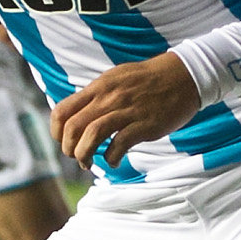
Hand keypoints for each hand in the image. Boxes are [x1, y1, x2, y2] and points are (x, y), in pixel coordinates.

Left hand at [50, 54, 199, 170]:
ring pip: (92, 136)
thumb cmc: (149, 79)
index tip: (63, 141)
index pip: (63, 110)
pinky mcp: (144, 125)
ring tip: (87, 163)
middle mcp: (109, 98)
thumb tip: (79, 112)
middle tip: (75, 156)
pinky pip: (119, 145)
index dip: (56, 131)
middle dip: (68, 148)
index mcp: (99, 87)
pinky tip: (113, 161)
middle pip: (74, 127)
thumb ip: (97, 94)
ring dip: (84, 155)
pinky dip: (111, 158)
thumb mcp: (116, 78)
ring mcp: (127, 111)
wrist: (184, 76)